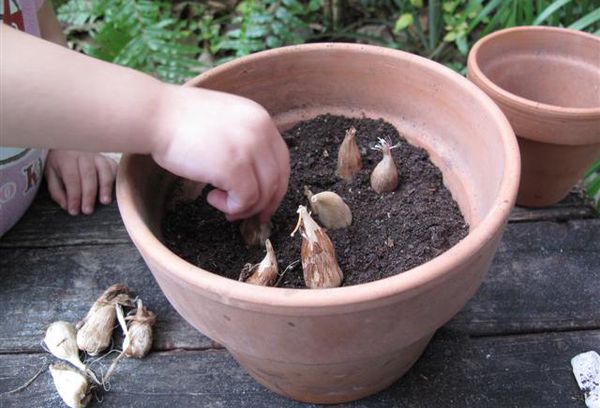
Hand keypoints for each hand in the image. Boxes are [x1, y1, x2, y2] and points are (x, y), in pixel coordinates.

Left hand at [45, 150, 117, 214]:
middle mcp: (84, 154)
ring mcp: (98, 155)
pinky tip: (114, 191)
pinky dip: (115, 179)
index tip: (74, 211)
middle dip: (89, 195)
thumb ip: (57, 191)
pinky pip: (114, 168)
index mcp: (66, 158)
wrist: (67, 143)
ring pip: (104, 170)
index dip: (74, 196)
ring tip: (104, 202)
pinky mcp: (108, 158)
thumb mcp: (50, 174)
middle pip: (88, 175)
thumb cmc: (59, 162)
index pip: (72, 178)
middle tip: (88, 210)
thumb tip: (67, 206)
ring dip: (105, 187)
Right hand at [152, 86, 289, 221]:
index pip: (281, 160)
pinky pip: (245, 200)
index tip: (264, 202)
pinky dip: (231, 206)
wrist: (156, 115)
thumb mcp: (225, 122)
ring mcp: (250, 149)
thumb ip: (245, 142)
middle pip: (277, 179)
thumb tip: (254, 180)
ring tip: (219, 202)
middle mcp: (261, 131)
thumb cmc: (180, 121)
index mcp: (261, 119)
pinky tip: (210, 197)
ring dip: (242, 206)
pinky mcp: (234, 167)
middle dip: (264, 203)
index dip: (275, 186)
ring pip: (262, 194)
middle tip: (246, 216)